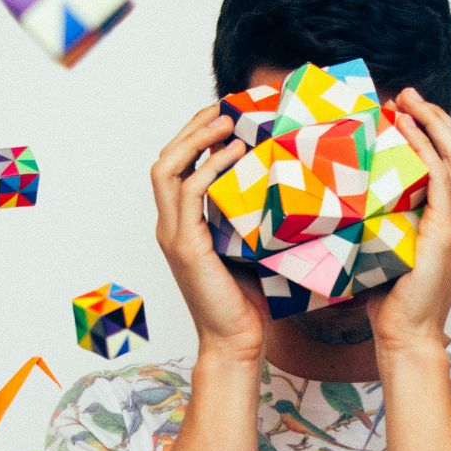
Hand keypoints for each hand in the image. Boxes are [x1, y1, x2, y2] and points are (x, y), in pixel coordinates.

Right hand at [151, 104, 268, 365]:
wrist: (237, 342)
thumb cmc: (249, 301)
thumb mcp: (252, 246)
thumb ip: (253, 216)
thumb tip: (286, 184)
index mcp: (183, 226)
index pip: (176, 168)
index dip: (195, 137)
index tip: (223, 115)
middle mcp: (171, 226)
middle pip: (164, 160)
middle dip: (191, 128)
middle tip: (222, 107)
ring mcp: (174, 235)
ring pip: (167, 169)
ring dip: (196, 139)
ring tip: (227, 122)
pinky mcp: (186, 246)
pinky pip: (190, 193)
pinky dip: (209, 167)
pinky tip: (235, 154)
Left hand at [366, 87, 450, 357]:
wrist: (408, 335)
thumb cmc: (394, 299)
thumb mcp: (394, 246)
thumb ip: (391, 217)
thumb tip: (360, 190)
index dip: (438, 129)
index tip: (408, 110)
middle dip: (436, 116)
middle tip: (406, 95)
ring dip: (431, 122)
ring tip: (404, 103)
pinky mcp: (448, 232)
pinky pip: (442, 177)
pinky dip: (425, 148)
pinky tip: (405, 131)